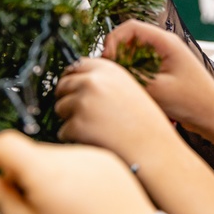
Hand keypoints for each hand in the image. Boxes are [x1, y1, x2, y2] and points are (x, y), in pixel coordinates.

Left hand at [55, 57, 177, 164]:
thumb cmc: (144, 123)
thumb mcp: (128, 89)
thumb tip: (75, 81)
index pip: (75, 65)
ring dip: (71, 119)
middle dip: (68, 99)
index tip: (73, 88)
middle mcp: (94, 81)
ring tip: (97, 128)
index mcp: (108, 70)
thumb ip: (104, 81)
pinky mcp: (77, 124)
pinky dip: (75, 137)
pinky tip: (96, 139)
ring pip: (60, 108)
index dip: (72, 78)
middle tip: (86, 114)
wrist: (153, 148)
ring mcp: (83, 102)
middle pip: (63, 85)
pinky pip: (63, 131)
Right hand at [102, 20, 213, 136]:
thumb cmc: (193, 103)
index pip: (130, 28)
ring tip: (127, 87)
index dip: (113, 41)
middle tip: (114, 77)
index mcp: (167, 42)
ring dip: (127, 69)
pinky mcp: (165, 71)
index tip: (107, 61)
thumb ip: (130, 76)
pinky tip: (139, 93)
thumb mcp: (157, 90)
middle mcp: (166, 46)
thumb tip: (106, 69)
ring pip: (134, 56)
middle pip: (130, 41)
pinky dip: (136, 77)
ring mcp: (166, 58)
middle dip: (118, 57)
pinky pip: (142, 68)